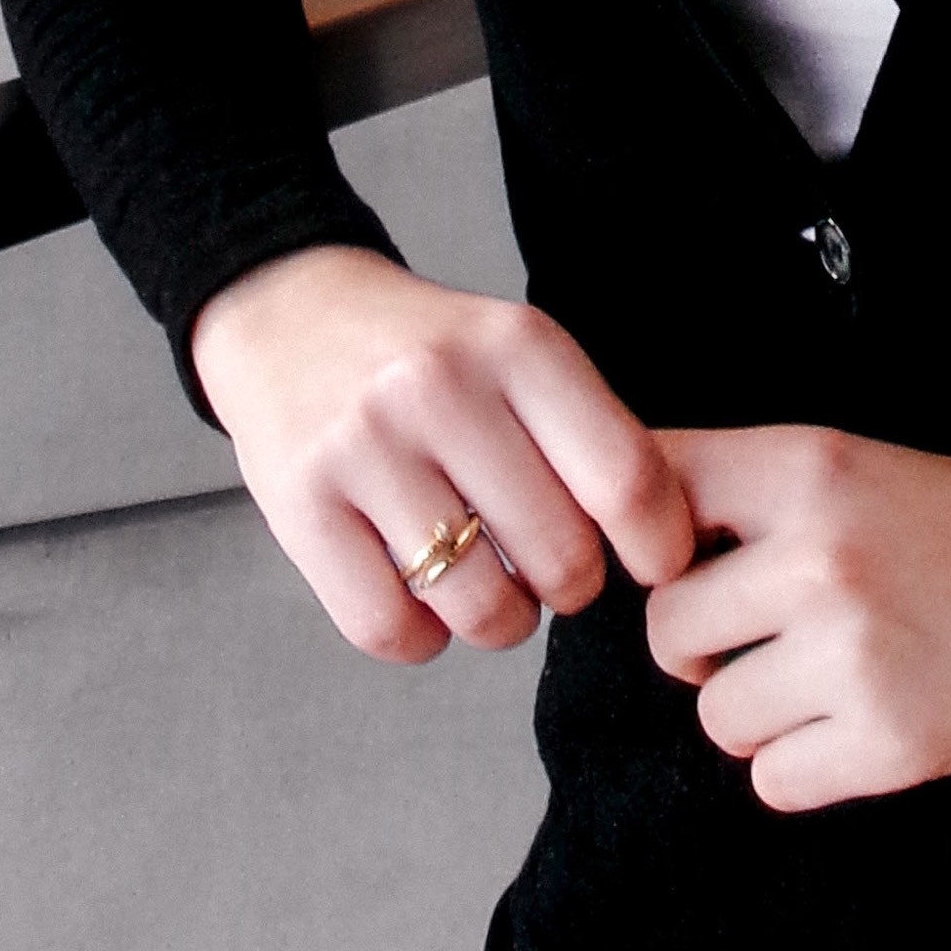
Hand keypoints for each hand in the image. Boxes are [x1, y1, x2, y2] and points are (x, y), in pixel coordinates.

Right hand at [189, 246, 694, 663]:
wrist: (289, 310)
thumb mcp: (516, 350)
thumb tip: (660, 546)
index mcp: (517, 345)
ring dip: (502, 623)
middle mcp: (441, 389)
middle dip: (571, 587)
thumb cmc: (427, 351)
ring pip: (480, 607)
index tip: (654, 566)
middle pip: (560, 556)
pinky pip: (390, 630)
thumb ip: (585, 433)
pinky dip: (423, 640)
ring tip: (491, 589)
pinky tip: (422, 600)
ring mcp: (364, 447)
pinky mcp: (299, 504)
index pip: (626, 477)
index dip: (657, 545)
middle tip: (551, 569)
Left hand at [643, 426, 950, 812]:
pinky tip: (856, 722)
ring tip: (828, 676)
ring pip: (716, 715)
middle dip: (704, 645)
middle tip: (769, 633)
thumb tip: (613, 533)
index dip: (648, 541)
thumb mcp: (846, 465)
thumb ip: (738, 490)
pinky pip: (771, 782)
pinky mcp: (885, 744)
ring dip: (757, 711)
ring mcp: (851, 654)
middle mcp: (818, 555)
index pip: (649, 493)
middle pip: (666, 630)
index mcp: (806, 465)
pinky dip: (803, 766)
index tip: (682, 562)